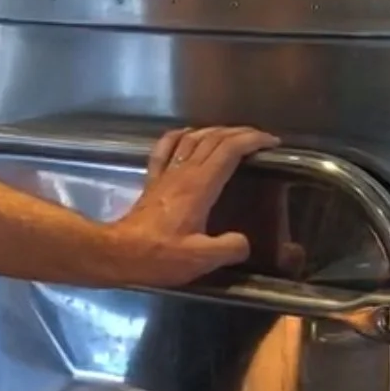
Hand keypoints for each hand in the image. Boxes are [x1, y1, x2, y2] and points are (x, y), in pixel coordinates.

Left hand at [113, 125, 278, 286]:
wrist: (118, 253)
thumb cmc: (159, 255)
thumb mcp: (201, 259)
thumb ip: (229, 248)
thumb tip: (243, 242)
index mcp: (200, 186)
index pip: (230, 150)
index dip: (253, 141)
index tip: (271, 143)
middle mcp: (184, 172)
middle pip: (214, 139)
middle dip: (240, 133)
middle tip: (260, 138)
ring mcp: (166, 174)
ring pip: (192, 139)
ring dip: (215, 131)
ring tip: (232, 134)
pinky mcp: (152, 181)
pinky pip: (166, 148)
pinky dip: (180, 136)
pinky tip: (187, 134)